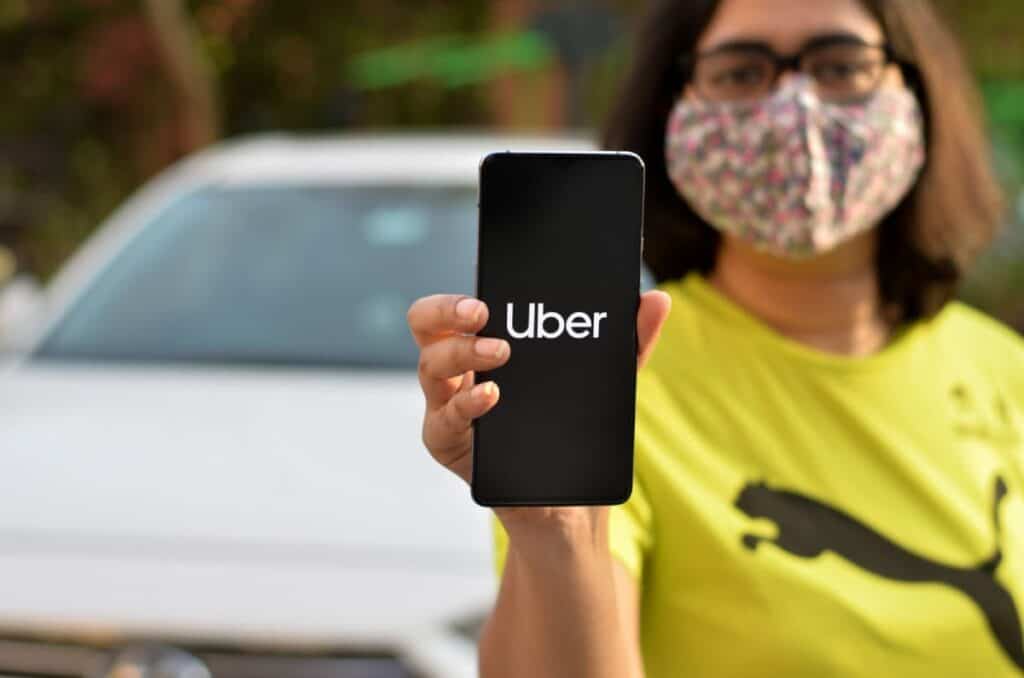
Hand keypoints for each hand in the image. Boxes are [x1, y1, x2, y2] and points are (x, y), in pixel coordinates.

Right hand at [407, 291, 670, 489]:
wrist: (569, 504)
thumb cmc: (572, 431)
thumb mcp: (603, 382)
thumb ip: (629, 340)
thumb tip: (657, 298)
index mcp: (483, 345)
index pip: (455, 307)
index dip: (460, 293)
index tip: (489, 291)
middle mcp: (457, 371)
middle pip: (425, 326)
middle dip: (446, 310)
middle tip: (482, 312)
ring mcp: (449, 408)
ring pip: (430, 367)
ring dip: (462, 352)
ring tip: (501, 351)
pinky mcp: (450, 445)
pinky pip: (442, 421)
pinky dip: (466, 404)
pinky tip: (491, 396)